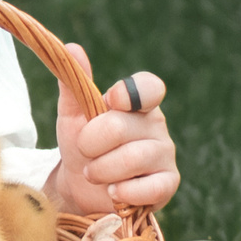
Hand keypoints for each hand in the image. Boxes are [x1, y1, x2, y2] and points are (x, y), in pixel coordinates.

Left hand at [48, 45, 178, 214]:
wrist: (83, 191)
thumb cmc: (82, 148)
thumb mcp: (73, 116)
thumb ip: (74, 85)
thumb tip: (72, 48)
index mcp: (138, 103)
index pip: (149, 87)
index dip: (128, 93)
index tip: (109, 102)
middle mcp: (156, 125)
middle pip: (120, 127)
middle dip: (90, 143)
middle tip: (85, 153)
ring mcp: (165, 155)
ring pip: (131, 158)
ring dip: (101, 170)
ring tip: (93, 174)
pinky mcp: (168, 184)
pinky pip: (150, 188)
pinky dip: (123, 192)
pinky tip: (113, 192)